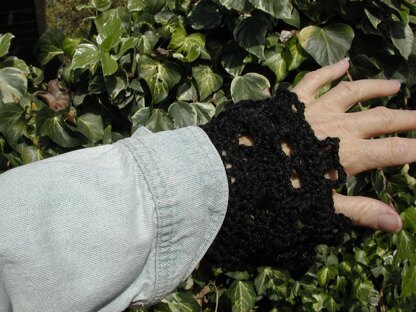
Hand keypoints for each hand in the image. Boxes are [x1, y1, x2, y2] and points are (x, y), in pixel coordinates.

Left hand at [292, 58, 410, 232]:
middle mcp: (338, 127)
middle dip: (407, 118)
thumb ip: (359, 211)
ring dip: (376, 88)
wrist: (242, 167)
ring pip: (353, 93)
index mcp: (347, 154)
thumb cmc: (280, 188)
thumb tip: (396, 222)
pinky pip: (315, 80)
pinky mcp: (294, 101)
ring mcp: (316, 110)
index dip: (415, 149)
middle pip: (381, 119)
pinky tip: (345, 62)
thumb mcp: (321, 205)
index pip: (393, 151)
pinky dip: (330, 70)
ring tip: (395, 85)